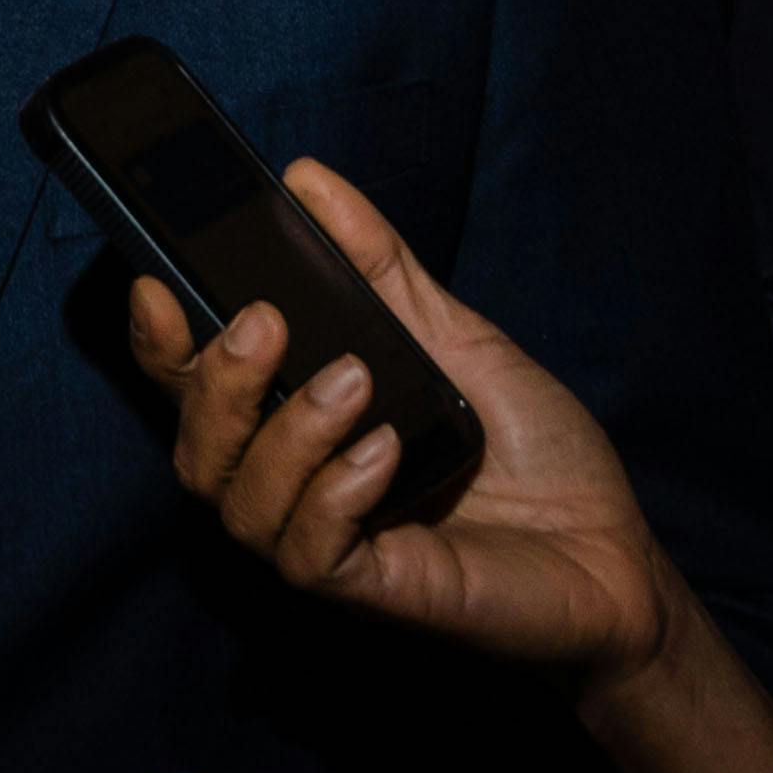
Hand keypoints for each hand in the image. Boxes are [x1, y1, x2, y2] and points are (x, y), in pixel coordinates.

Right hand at [129, 157, 675, 682]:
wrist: (614, 549)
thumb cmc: (534, 451)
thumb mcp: (454, 334)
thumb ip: (380, 266)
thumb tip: (310, 180)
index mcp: (302, 428)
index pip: (197, 393)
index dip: (160, 347)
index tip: (157, 284)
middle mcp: (300, 491)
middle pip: (197, 452)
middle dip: (214, 382)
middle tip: (267, 323)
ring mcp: (334, 547)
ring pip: (241, 505)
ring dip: (286, 432)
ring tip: (356, 381)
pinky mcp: (376, 592)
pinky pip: (308, 555)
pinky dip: (333, 494)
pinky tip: (384, 454)